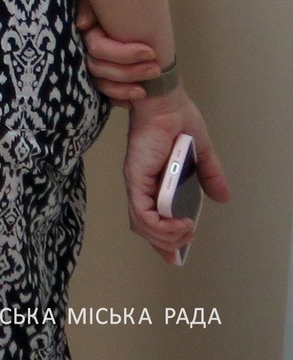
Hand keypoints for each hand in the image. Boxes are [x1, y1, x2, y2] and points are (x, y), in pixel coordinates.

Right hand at [74, 0, 161, 102]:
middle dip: (129, 71)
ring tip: (147, 88)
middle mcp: (86, 50)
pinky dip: (119, 98)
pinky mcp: (103, 78)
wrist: (126, 6)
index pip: (98, 48)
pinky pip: (105, 95)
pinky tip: (134, 100)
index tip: (150, 52)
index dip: (123, 54)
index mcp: (88, 32)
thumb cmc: (120, 0)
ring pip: (101, 84)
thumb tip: (84, 25)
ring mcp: (94, 65)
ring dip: (124, 88)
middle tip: (156, 69)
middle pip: (99, 68)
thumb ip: (89, 5)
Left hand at [122, 90, 230, 263]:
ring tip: (187, 231)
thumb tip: (223, 198)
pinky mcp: (136, 177)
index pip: (150, 219)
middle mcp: (141, 186)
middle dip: (168, 243)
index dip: (163, 240)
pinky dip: (160, 225)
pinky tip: (180, 223)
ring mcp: (137, 183)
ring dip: (167, 237)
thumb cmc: (178, 121)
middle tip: (188, 240)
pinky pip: (142, 212)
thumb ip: (209, 175)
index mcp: (154, 182)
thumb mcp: (201, 153)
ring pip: (142, 225)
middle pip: (145, 228)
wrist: (166, 102)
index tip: (176, 257)